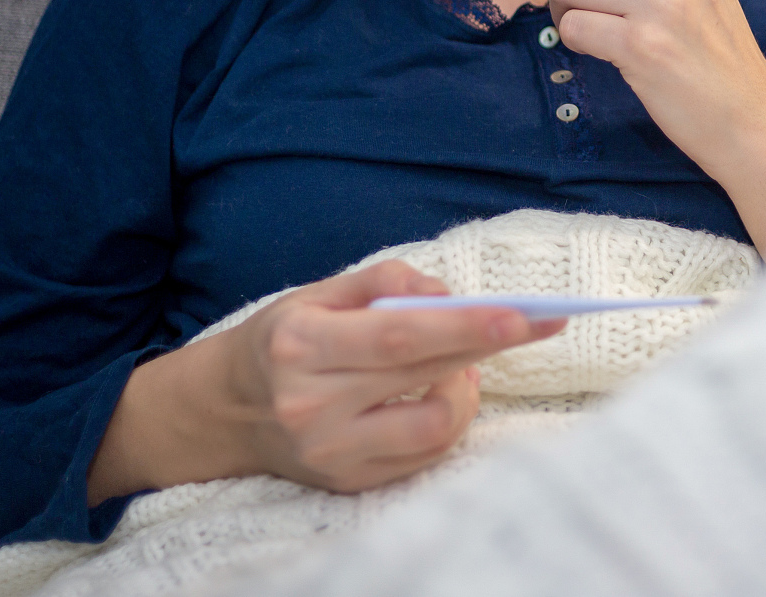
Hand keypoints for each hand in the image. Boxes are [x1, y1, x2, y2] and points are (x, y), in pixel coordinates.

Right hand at [88, 260, 562, 502]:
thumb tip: (446, 293)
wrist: (228, 410)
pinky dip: (445, 421)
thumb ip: (382, 283)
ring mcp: (330, 452)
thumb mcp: (318, 293)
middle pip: (423, 377)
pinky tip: (438, 394)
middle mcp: (313, 405)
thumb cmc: (285, 339)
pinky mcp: (347, 482)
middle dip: (488, 347)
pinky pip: (424, 456)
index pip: (401, 337)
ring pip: (433, 429)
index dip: (466, 327)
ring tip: (459, 364)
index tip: (521, 316)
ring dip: (464, 389)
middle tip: (537, 322)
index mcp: (302, 345)